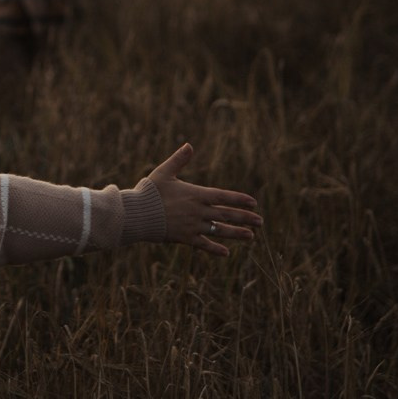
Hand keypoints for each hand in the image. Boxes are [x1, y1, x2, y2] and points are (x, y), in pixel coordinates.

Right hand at [148, 143, 261, 257]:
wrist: (137, 214)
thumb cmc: (150, 191)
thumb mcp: (164, 172)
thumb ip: (178, 160)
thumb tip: (189, 145)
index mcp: (196, 194)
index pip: (223, 196)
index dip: (239, 199)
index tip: (254, 202)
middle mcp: (198, 211)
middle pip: (226, 214)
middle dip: (245, 218)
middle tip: (260, 222)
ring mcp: (193, 226)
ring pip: (219, 230)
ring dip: (236, 234)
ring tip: (251, 237)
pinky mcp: (185, 238)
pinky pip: (203, 245)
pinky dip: (215, 249)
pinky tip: (226, 253)